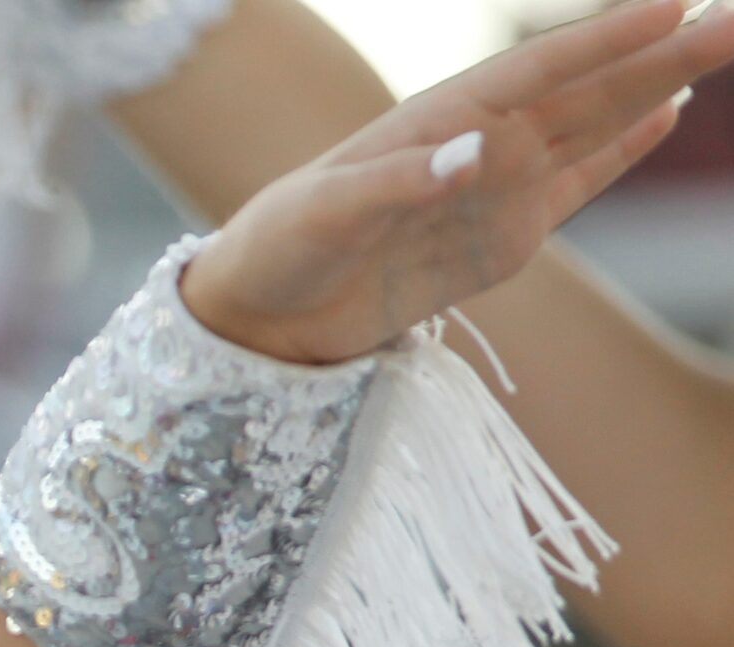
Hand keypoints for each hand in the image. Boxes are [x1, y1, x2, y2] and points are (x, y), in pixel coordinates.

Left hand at [184, 0, 733, 365]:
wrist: (259, 316)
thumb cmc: (277, 249)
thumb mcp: (324, 215)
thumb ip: (400, 183)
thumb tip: (482, 148)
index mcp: (435, 123)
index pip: (535, 72)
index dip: (601, 41)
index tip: (669, 7)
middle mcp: (478, 144)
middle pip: (586, 89)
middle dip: (660, 51)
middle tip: (732, 16)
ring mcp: (496, 189)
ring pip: (595, 126)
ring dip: (657, 86)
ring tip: (718, 41)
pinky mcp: (502, 238)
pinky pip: (574, 185)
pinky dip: (621, 149)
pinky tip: (664, 112)